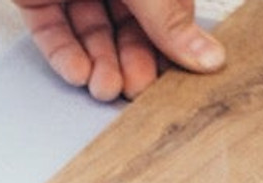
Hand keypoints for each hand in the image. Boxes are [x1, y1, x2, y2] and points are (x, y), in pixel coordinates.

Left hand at [12, 0, 225, 99]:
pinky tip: (78, 72)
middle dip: (131, 61)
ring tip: (104, 87)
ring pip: (92, 32)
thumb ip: (169, 17)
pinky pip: (53, 29)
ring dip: (99, 64)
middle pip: (130, 27)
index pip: (168, 12)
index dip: (169, 47)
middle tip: (133, 90)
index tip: (170, 82)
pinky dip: (64, 52)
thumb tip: (209, 57)